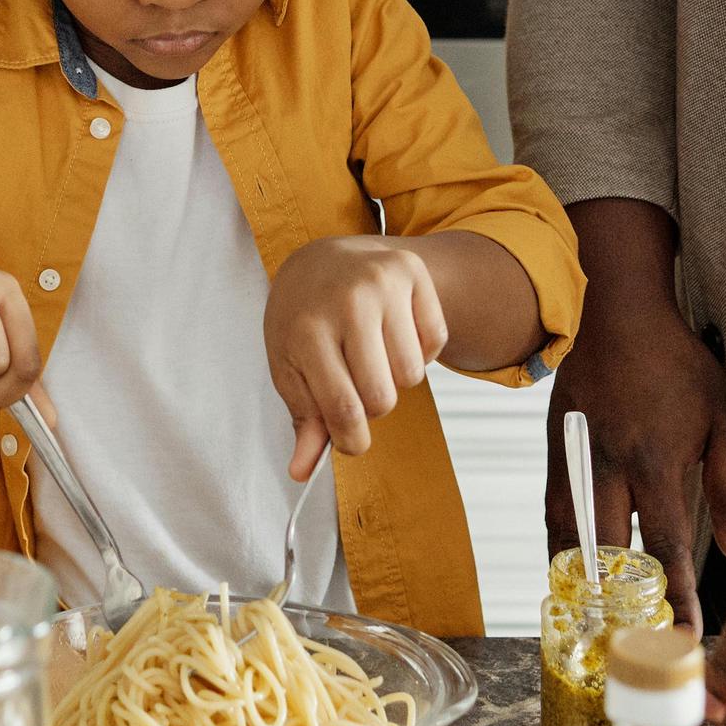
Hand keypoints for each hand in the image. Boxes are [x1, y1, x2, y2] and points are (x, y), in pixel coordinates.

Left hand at [265, 235, 445, 477]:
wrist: (322, 255)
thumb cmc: (301, 318)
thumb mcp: (289, 365)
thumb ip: (304, 417)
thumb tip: (303, 471)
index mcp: (307, 329)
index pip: (343, 408)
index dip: (352, 440)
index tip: (352, 442)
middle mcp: (349, 301)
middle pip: (383, 397)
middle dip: (372, 407)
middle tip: (357, 386)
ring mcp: (384, 282)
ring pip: (413, 374)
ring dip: (395, 378)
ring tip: (373, 355)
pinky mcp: (413, 271)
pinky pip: (437, 342)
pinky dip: (420, 352)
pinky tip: (394, 334)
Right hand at [543, 200, 725, 629]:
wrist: (622, 312)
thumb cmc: (680, 363)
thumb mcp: (725, 418)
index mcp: (657, 461)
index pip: (666, 545)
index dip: (677, 596)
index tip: (685, 636)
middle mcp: (610, 465)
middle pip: (608, 553)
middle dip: (619, 605)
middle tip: (629, 647)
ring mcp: (575, 457)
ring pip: (569, 536)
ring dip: (579, 584)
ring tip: (589, 627)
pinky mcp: (554, 447)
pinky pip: (552, 508)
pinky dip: (558, 547)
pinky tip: (566, 574)